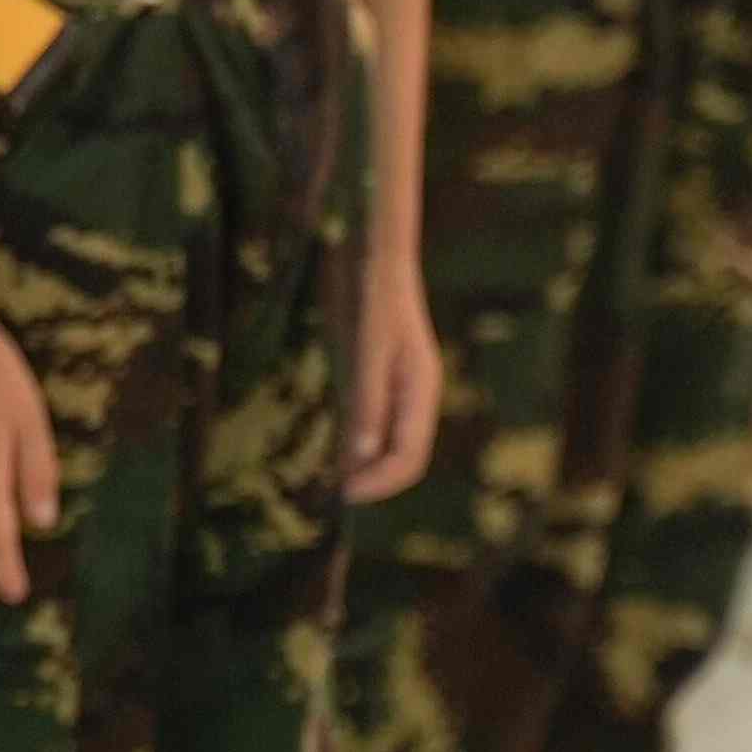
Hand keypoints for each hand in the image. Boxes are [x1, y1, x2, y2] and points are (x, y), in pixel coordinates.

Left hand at [346, 251, 442, 500]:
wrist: (376, 255)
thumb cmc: (374, 297)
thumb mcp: (367, 348)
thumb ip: (367, 400)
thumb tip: (362, 457)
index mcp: (420, 391)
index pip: (409, 457)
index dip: (380, 483)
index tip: (345, 496)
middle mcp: (414, 396)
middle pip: (403, 457)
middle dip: (374, 481)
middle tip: (334, 496)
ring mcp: (399, 388)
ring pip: (388, 444)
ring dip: (364, 467)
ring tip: (331, 484)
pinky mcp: (380, 378)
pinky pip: (373, 423)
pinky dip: (356, 444)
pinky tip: (333, 452)